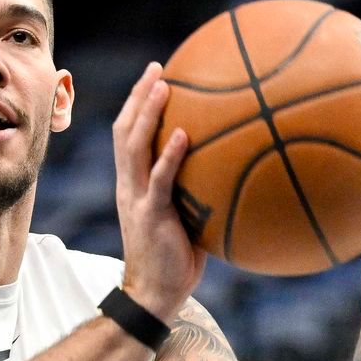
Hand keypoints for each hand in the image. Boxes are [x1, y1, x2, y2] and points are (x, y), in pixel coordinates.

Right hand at [114, 62, 206, 321]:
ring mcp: (136, 198)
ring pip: (134, 146)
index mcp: (133, 184)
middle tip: (158, 68)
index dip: (138, 104)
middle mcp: (129, 185)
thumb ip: (197, 191)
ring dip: (147, 113)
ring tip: (164, 86)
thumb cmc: (176, 259)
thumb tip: (234, 171)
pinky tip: (184, 134)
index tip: (156, 76)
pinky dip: (169, 155)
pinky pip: (159, 179)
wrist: (154, 293)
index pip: (128, 135)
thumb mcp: (184, 218)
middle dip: (139, 96)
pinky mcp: (151, 215)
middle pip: (125, 130)